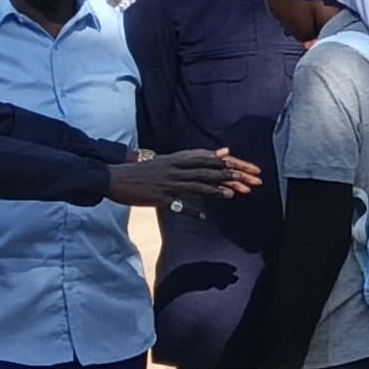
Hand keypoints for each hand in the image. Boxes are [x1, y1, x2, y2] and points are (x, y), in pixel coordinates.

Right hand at [106, 148, 260, 207]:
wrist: (115, 177)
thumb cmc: (146, 170)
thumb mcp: (171, 160)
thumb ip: (199, 158)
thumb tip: (225, 152)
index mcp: (179, 159)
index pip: (212, 160)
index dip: (234, 165)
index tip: (254, 170)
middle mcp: (175, 169)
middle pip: (209, 172)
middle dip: (232, 177)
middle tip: (253, 182)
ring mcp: (167, 184)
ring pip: (195, 186)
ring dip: (214, 190)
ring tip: (232, 195)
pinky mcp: (159, 198)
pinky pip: (178, 205)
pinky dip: (191, 211)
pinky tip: (204, 216)